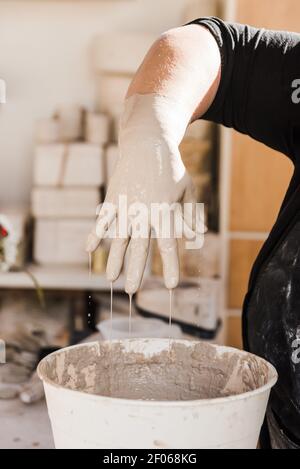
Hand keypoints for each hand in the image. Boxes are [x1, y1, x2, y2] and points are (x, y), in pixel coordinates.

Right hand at [86, 94, 203, 293]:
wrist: (148, 144)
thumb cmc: (171, 168)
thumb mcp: (187, 189)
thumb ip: (190, 214)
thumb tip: (196, 237)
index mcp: (165, 212)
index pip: (167, 245)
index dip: (169, 267)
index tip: (170, 286)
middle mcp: (144, 213)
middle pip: (140, 247)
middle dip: (136, 271)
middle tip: (133, 291)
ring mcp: (126, 206)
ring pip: (119, 238)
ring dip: (115, 260)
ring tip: (111, 280)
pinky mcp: (113, 198)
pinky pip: (103, 220)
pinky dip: (95, 234)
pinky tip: (89, 250)